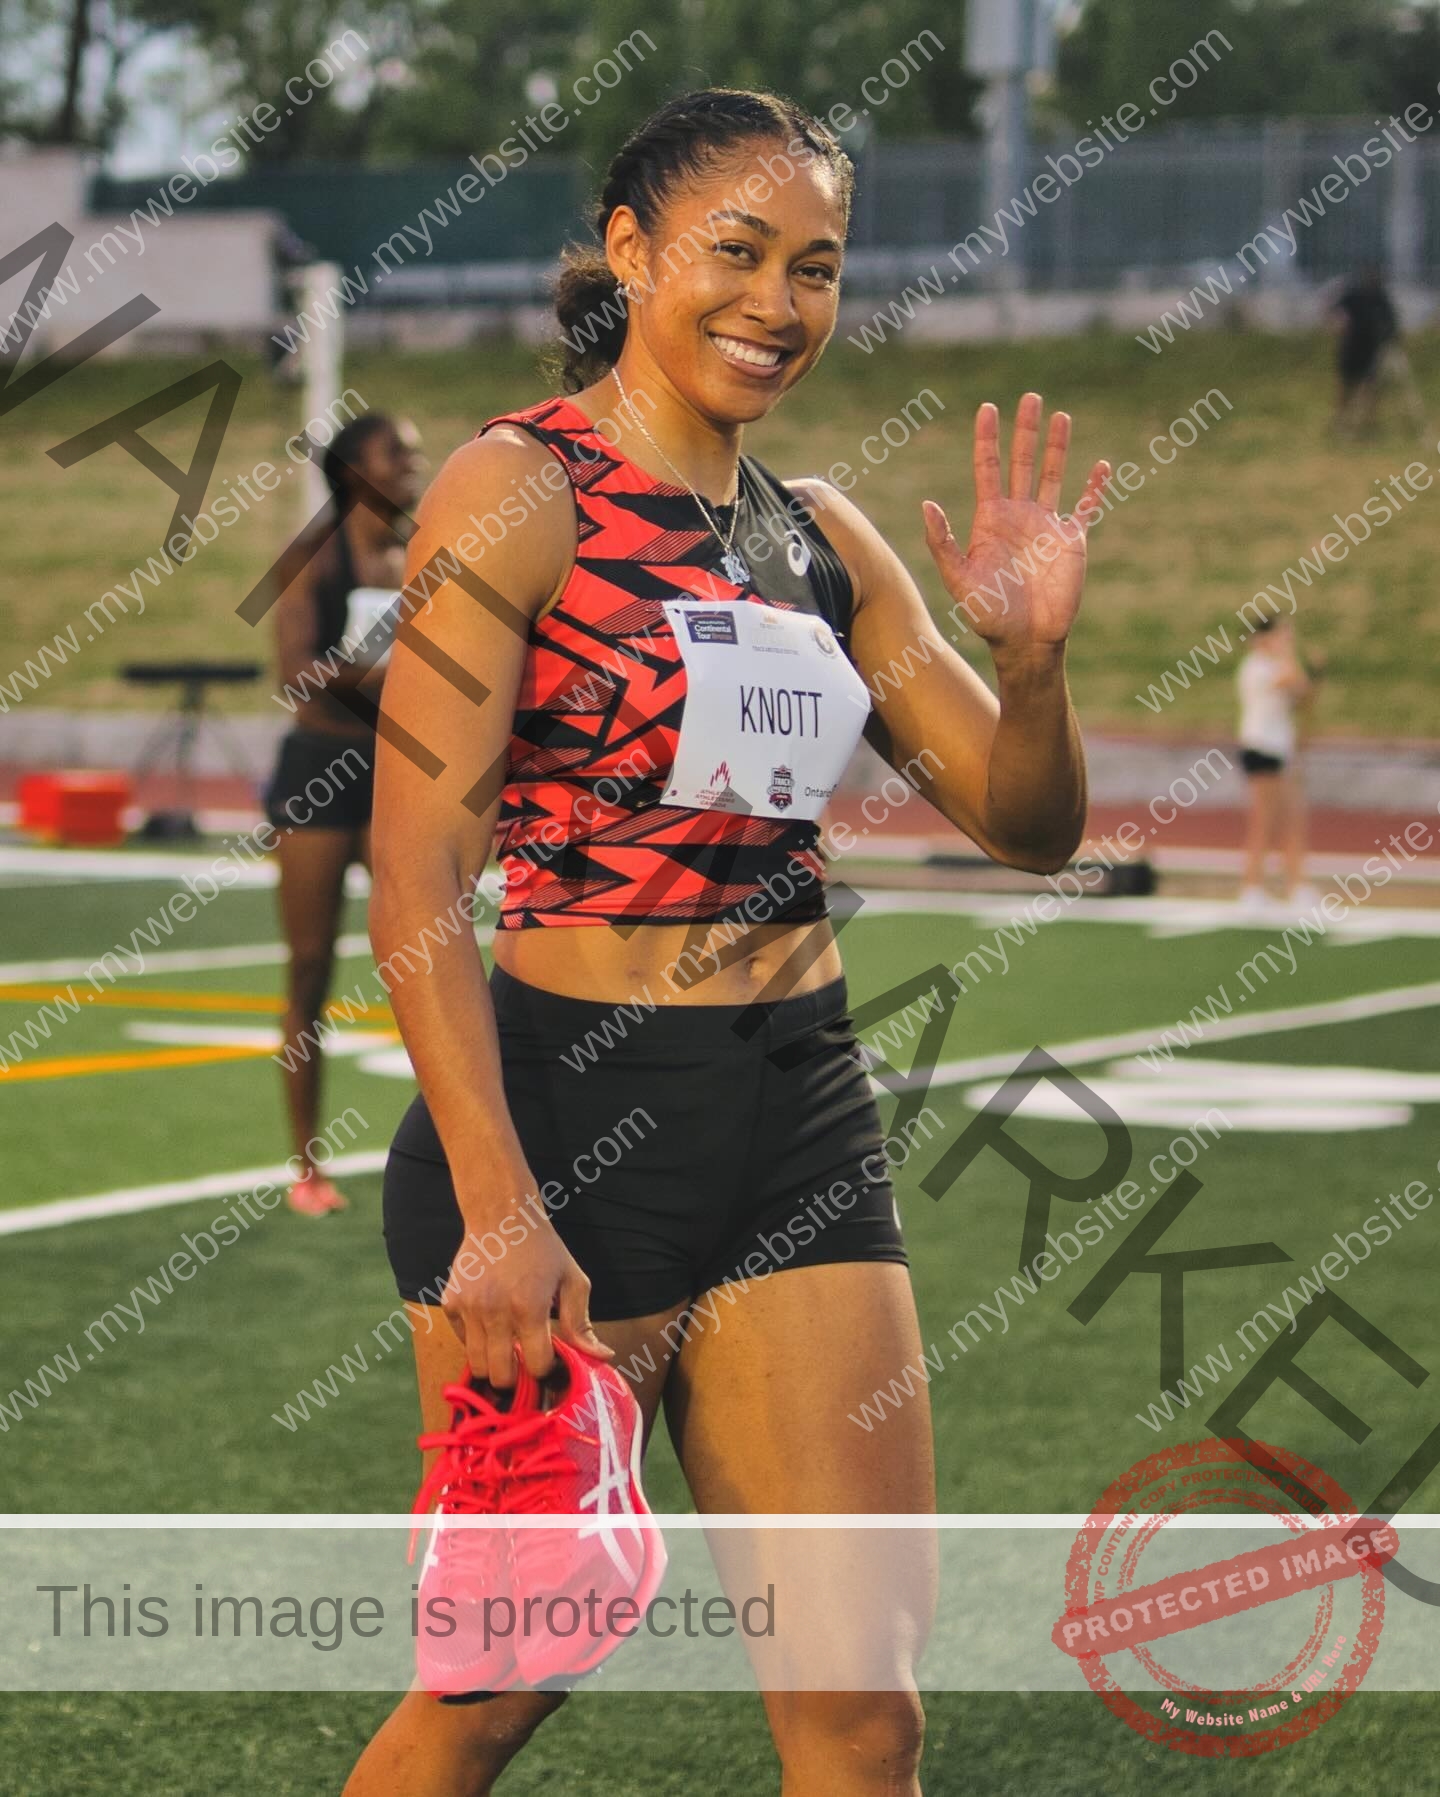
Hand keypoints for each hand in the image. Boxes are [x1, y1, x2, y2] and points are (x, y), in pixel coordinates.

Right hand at [441, 1201, 612, 1386]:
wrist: (501, 1217)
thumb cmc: (543, 1249)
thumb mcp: (572, 1280)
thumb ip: (582, 1323)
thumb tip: (602, 1357)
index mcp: (529, 1308)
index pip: (536, 1366)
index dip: (545, 1370)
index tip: (548, 1361)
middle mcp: (495, 1312)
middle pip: (500, 1376)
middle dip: (516, 1378)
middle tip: (524, 1363)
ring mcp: (469, 1308)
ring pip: (476, 1365)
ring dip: (493, 1365)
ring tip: (507, 1350)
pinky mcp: (450, 1303)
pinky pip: (461, 1341)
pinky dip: (475, 1342)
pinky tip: (490, 1327)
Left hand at [921, 394, 1110, 653]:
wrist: (1025, 640)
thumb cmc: (988, 614)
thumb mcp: (958, 578)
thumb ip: (944, 543)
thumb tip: (927, 505)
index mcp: (990, 519)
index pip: (988, 468)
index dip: (987, 439)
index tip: (987, 409)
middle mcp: (1019, 515)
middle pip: (1022, 462)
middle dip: (1025, 431)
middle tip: (1030, 398)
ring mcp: (1046, 525)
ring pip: (1053, 475)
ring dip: (1057, 447)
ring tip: (1060, 416)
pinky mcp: (1072, 541)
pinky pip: (1087, 507)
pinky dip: (1096, 488)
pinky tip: (1102, 466)